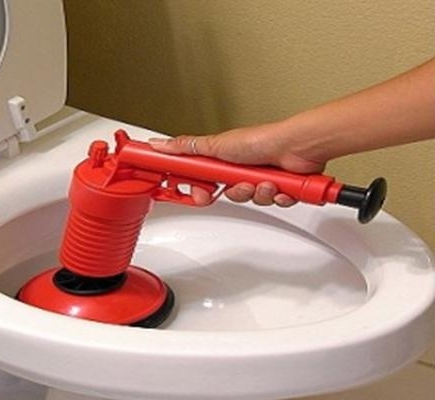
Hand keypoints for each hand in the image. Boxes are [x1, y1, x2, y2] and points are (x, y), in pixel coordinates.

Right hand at [149, 123, 326, 205]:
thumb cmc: (261, 139)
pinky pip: (272, 204)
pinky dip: (277, 196)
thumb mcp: (216, 144)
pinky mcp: (279, 189)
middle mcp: (241, 170)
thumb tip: (159, 145)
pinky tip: (280, 185)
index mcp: (223, 160)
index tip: (201, 193)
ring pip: (250, 200)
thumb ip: (186, 147)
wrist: (296, 147)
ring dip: (258, 193)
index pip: (203, 181)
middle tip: (240, 185)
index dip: (201, 190)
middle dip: (236, 193)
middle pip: (227, 195)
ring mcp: (259, 179)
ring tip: (265, 181)